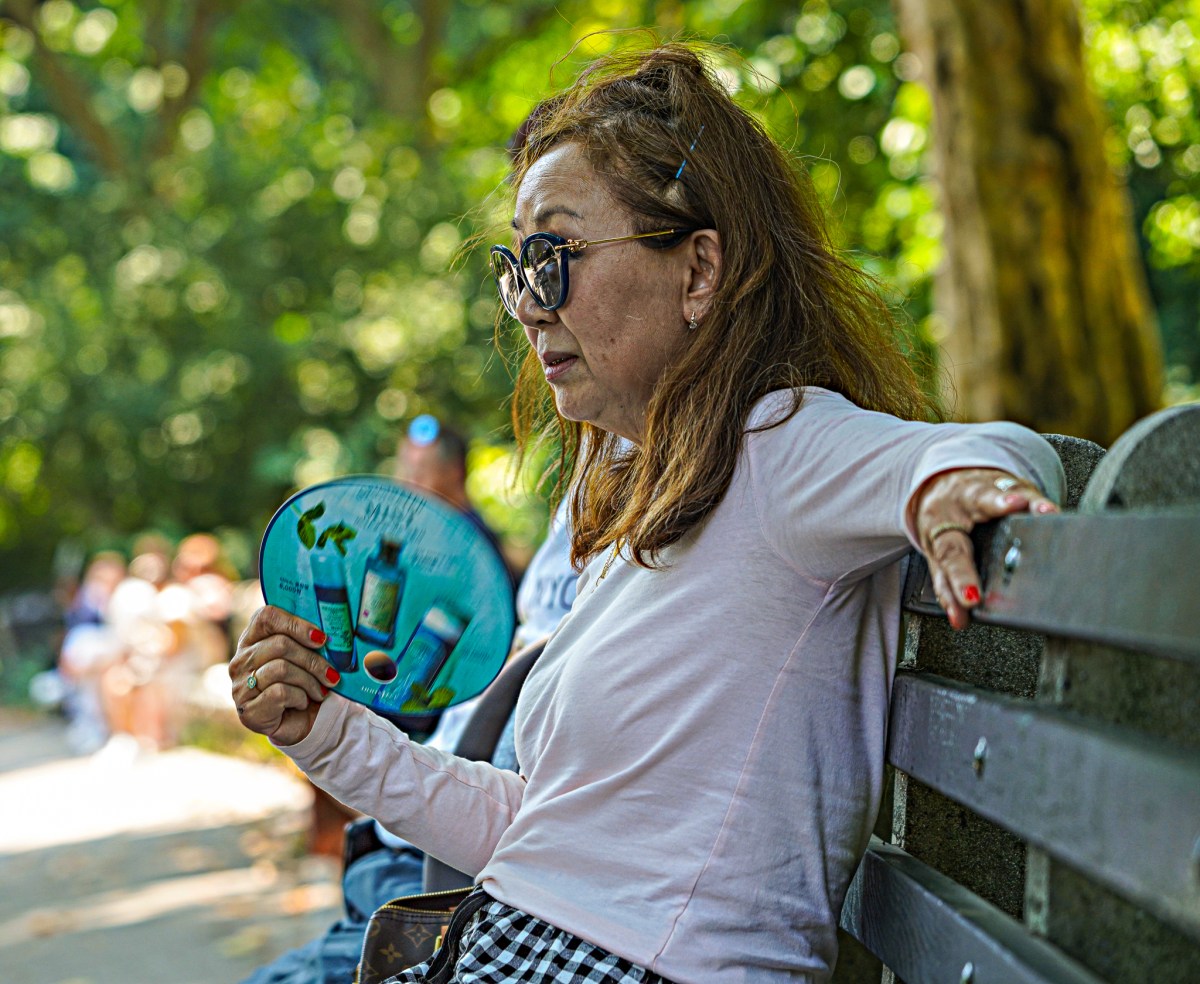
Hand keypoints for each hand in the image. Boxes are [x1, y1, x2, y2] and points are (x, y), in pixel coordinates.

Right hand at [229, 605, 340, 744]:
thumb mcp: (309, 658)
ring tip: (321, 691)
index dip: (296, 624)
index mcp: (253, 640)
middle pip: (280, 644)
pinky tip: (303, 702)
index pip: (266, 617)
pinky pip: (280, 693)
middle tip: (332, 675)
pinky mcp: (248, 709)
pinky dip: (300, 698)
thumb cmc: (307, 685)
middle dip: (313, 660)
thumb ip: (313, 640)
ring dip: (310, 681)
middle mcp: (241, 660)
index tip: (321, 639)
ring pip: (281, 668)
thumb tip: (331, 631)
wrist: (304, 725)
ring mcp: (240, 686)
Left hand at [912, 468, 1058, 630]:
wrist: (941, 482)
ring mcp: (986, 488)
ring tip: (1037, 508)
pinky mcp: (1009, 482)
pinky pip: (1025, 489)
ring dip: (1020, 499)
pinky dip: (1037, 500)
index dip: (960, 577)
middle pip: (976, 505)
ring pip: (1002, 491)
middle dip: (992, 515)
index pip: (950, 553)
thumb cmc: (940, 523)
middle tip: (1009, 514)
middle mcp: (961, 501)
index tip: (972, 599)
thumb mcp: (936, 553)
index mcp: (939, 523)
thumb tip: (960, 620)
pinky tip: (1050, 508)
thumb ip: (946, 585)